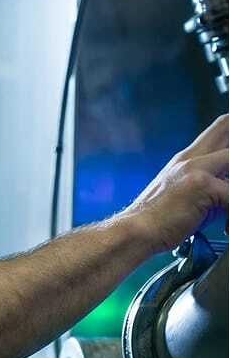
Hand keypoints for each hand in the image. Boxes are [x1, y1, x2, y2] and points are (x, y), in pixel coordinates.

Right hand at [120, 114, 227, 255]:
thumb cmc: (158, 219)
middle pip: (227, 125)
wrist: (136, 232)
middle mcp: (192, 156)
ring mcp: (196, 167)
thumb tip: (229, 186)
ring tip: (226, 206)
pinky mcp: (201, 184)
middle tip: (227, 177)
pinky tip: (225, 228)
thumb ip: (213, 183)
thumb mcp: (186, 193)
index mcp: (188, 157)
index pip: (223, 126)